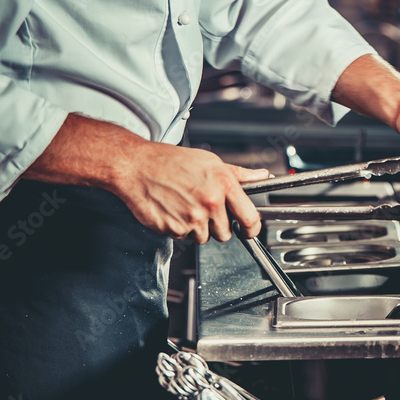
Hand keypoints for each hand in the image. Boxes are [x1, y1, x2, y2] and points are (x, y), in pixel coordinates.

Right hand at [114, 144, 267, 243]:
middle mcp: (210, 202)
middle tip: (204, 209)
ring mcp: (192, 217)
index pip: (250, 217)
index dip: (253, 228)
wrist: (138, 167)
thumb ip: (239, 174)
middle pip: (226, 233)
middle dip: (218, 225)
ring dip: (198, 228)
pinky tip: (174, 210)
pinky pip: (184, 238)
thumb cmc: (171, 161)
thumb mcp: (211, 161)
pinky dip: (180, 228)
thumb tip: (262, 176)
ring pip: (204, 237)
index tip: (250, 229)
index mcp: (223, 184)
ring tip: (186, 206)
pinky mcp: (174, 229)